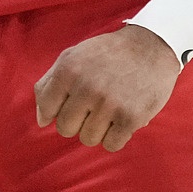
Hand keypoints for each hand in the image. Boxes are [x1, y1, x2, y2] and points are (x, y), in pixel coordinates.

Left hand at [34, 24, 180, 150]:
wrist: (150, 46)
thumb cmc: (107, 54)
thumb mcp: (72, 56)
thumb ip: (49, 84)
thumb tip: (41, 120)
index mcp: (68, 70)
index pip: (46, 108)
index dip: (56, 110)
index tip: (71, 102)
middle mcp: (86, 87)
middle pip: (65, 128)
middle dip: (76, 121)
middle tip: (92, 107)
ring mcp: (109, 104)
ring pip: (88, 139)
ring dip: (97, 130)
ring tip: (108, 110)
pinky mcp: (131, 117)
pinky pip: (111, 145)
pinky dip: (116, 137)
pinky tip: (121, 118)